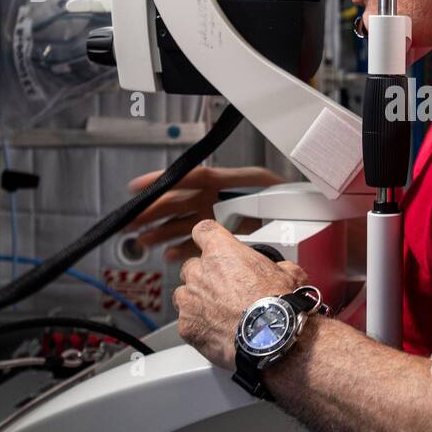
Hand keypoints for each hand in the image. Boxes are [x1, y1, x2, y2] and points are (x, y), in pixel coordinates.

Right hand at [126, 165, 281, 260]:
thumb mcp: (264, 189)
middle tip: (130, 218)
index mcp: (224, 183)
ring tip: (142, 239)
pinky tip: (169, 253)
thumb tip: (220, 197)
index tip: (138, 186)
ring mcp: (216, 216)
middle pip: (177, 202)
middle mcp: (215, 198)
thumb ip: (239, 190)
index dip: (162, 180)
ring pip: (181, 222)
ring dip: (161, 231)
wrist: (301, 218)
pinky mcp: (221, 234)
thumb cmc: (286, 196)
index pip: (188, 178)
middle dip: (152, 210)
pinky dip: (181, 248)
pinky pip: (195, 241)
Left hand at [175, 220, 308, 369]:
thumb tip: (284, 270)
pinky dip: (199, 326)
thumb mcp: (290, 273)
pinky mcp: (187, 325)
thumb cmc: (277, 306)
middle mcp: (200, 272)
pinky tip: (217, 331)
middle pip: (192, 266)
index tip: (210, 243)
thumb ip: (278, 266)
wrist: (271, 338)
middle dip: (204, 276)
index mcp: (222, 252)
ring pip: (184, 295)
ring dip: (198, 301)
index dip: (207, 237)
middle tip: (224, 288)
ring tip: (220, 313)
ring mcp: (190, 299)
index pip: (204, 231)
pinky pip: (187, 322)